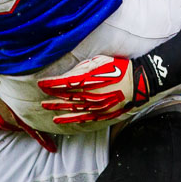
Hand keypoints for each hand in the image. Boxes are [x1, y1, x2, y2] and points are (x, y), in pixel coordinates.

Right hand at [0, 69, 56, 151]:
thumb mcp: (15, 89)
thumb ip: (26, 100)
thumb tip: (36, 106)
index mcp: (14, 115)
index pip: (32, 130)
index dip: (43, 140)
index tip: (52, 148)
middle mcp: (4, 123)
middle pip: (18, 126)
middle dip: (22, 120)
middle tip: (19, 107)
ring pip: (7, 124)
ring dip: (8, 117)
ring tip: (2, 101)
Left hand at [36, 54, 160, 125]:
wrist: (139, 82)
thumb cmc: (120, 68)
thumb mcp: (100, 61)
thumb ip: (83, 68)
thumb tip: (68, 74)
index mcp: (89, 80)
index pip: (64, 82)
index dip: (51, 84)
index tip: (41, 83)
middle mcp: (90, 94)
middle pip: (66, 96)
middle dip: (52, 96)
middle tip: (41, 96)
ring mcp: (96, 106)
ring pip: (72, 108)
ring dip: (58, 108)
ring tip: (46, 107)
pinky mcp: (102, 113)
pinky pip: (83, 118)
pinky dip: (70, 119)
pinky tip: (60, 119)